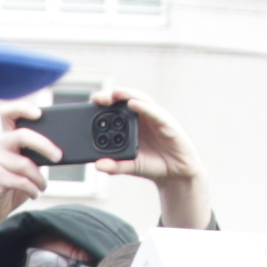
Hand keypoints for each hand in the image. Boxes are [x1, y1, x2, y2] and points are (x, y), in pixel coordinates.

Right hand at [0, 111, 58, 255]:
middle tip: (58, 156)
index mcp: (7, 138)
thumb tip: (58, 151)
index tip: (39, 113)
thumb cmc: (12, 186)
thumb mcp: (28, 166)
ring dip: (39, 178)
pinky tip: (34, 193)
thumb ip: (36, 155)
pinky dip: (32, 189)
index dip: (22, 108)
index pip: (8, 113)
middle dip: (44, 145)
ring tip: (42, 186)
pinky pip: (20, 181)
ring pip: (25, 164)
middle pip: (21, 135)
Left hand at [91, 86, 206, 228]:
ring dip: (127, 95)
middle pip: (126, 99)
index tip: (92, 101)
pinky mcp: (167, 123)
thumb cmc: (152, 164)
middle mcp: (142, 117)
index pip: (116, 108)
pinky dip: (144, 107)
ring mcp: (155, 118)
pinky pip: (155, 113)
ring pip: (140, 100)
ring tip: (115, 94)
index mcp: (131, 124)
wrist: (174, 173)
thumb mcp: (130, 167)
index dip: (104, 102)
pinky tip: (133, 104)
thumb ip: (114, 166)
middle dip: (112, 96)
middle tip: (99, 98)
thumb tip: (98, 165)